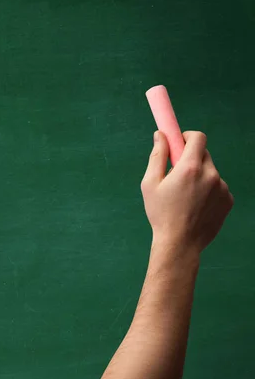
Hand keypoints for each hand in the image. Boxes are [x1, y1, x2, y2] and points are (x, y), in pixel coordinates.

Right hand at [141, 131, 233, 255]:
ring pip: (210, 171)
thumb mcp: (150, 183)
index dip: (187, 136)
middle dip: (190, 158)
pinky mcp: (228, 200)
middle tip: (176, 173)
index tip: (179, 141)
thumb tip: (160, 135)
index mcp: (190, 168)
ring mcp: (222, 188)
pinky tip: (195, 205)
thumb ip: (157, 156)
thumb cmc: (160, 213)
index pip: (198, 137)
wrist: (180, 243)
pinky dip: (207, 190)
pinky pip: (217, 186)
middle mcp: (210, 174)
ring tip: (185, 196)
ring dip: (199, 176)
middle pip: (204, 154)